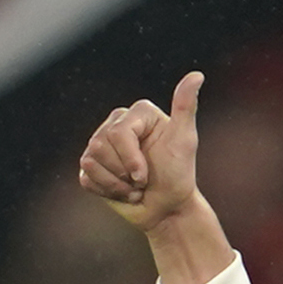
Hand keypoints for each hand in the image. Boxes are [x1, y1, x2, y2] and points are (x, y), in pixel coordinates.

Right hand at [78, 72, 204, 231]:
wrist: (167, 207)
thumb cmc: (178, 174)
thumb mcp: (184, 141)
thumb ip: (186, 108)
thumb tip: (196, 75)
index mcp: (137, 113)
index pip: (118, 133)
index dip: (130, 159)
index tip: (145, 175)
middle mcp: (116, 123)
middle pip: (100, 145)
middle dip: (123, 173)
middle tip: (142, 180)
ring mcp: (100, 144)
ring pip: (90, 161)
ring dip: (115, 185)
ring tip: (134, 186)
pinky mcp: (91, 166)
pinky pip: (85, 177)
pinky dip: (105, 191)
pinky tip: (122, 191)